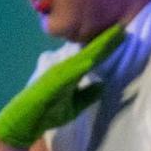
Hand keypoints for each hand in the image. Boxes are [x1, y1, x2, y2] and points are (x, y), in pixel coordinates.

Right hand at [0, 23, 126, 147]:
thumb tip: (103, 85)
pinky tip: (92, 58)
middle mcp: (67, 69)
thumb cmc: (49, 113)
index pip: (94, 58)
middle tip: (123, 28)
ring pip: (83, 57)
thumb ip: (88, 95)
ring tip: (113, 35)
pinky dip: (81, 64)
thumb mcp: (76, 105)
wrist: (27, 123)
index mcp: (73, 74)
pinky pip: (69, 72)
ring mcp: (60, 73)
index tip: (122, 36)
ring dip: (98, 46)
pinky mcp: (53, 81)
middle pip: (91, 53)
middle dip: (106, 41)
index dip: (108, 48)